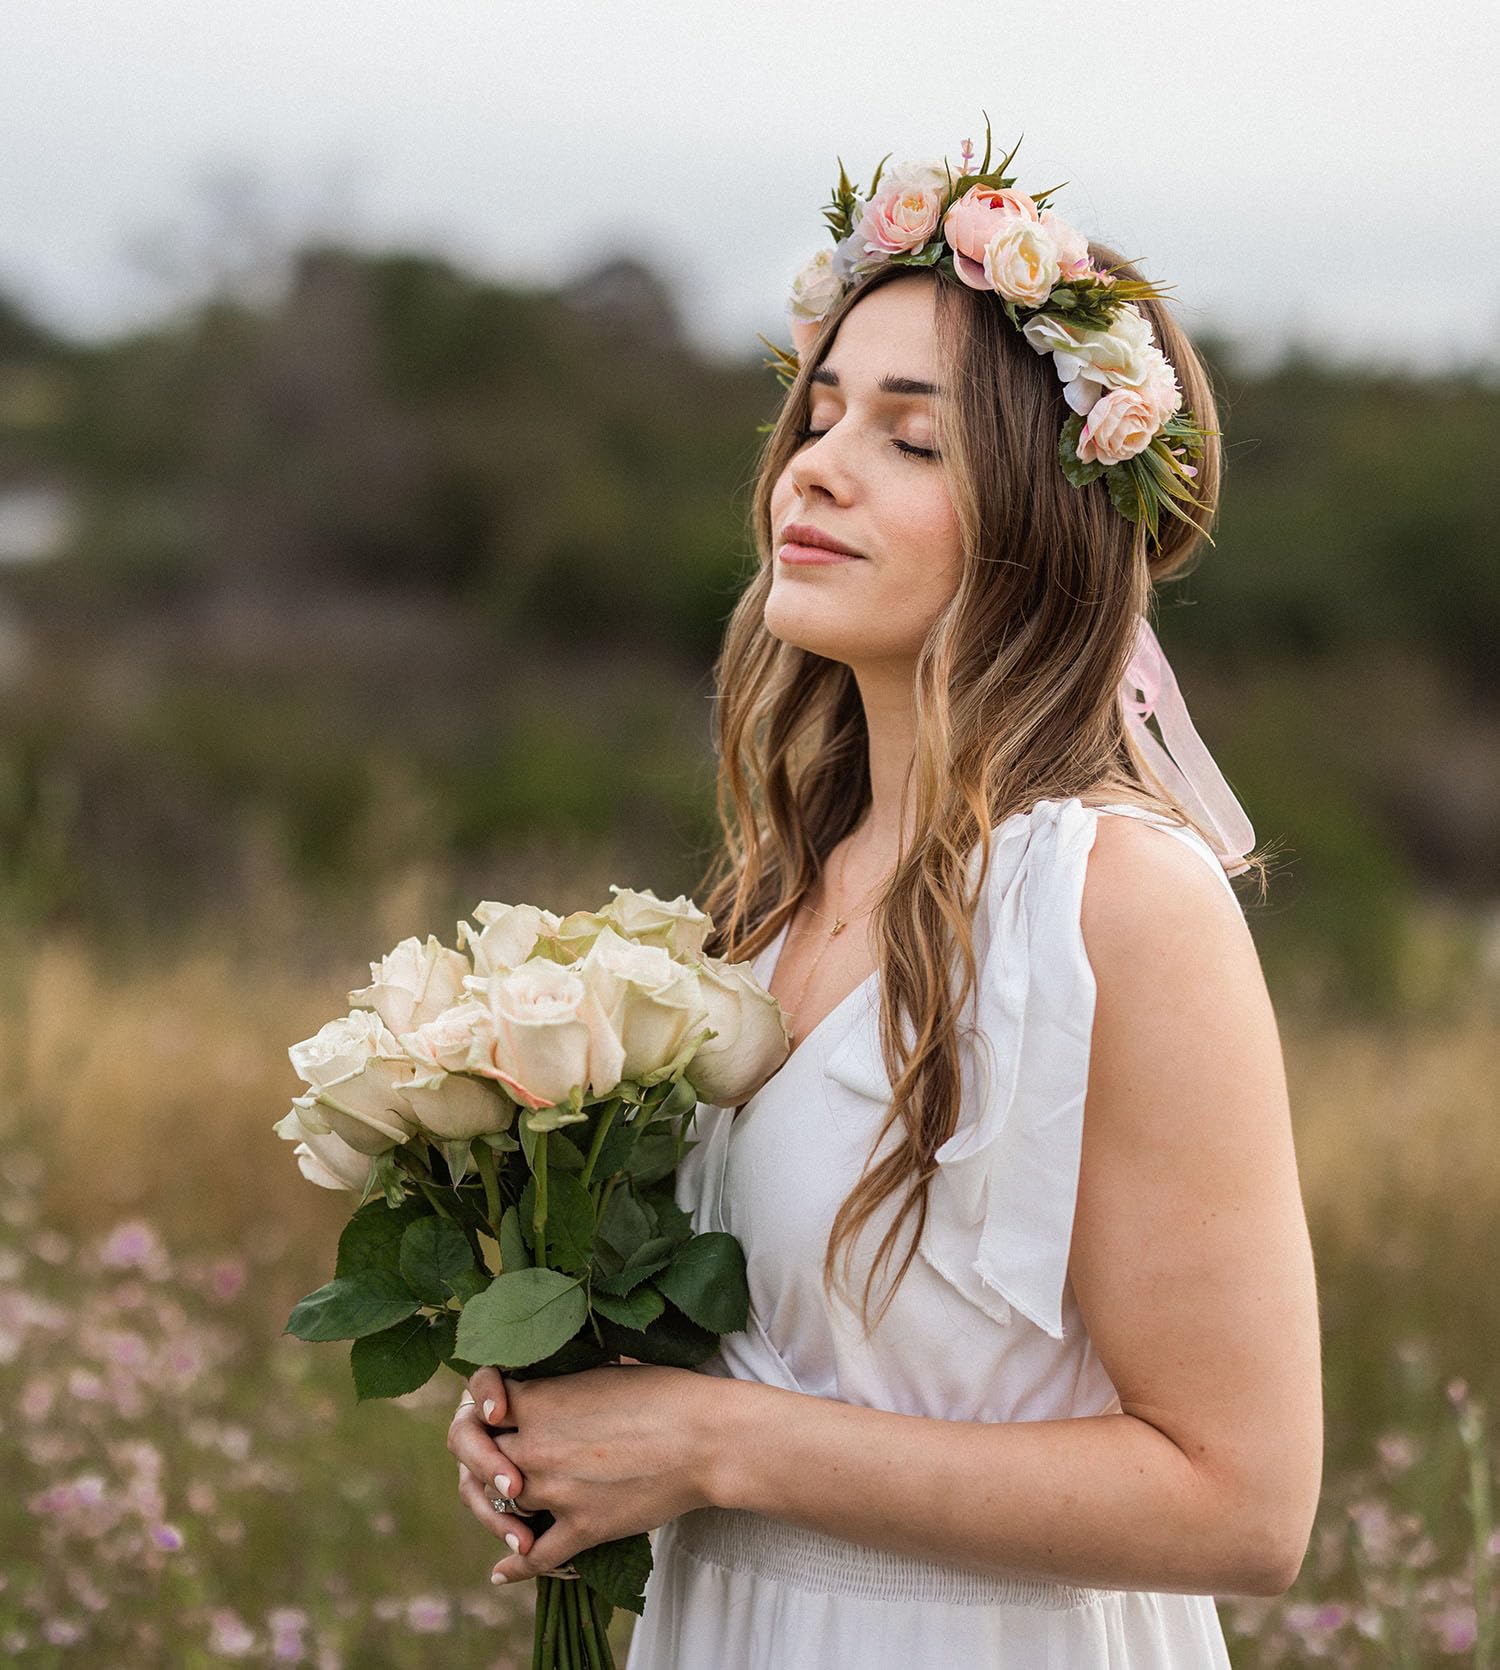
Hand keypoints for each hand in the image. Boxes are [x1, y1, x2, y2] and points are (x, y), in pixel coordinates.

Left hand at [447, 1359, 724, 1586]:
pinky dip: (515, 1566)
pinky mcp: (581, 1529)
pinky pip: (534, 1556)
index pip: (481, 1408)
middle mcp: (535, 1447)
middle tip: (501, 1463)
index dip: (485, 1413)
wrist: (706, 1438)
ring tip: (509, 1508)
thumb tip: (543, 1387)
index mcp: (537, 1400)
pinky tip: (503, 1571)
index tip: (496, 1417)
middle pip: (481, 1461)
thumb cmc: (663, 1392)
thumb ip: (559, 1386)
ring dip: (505, 1509)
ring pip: (503, 1508)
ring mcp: (555, 1492)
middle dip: (487, 1463)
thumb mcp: (600, 1371)